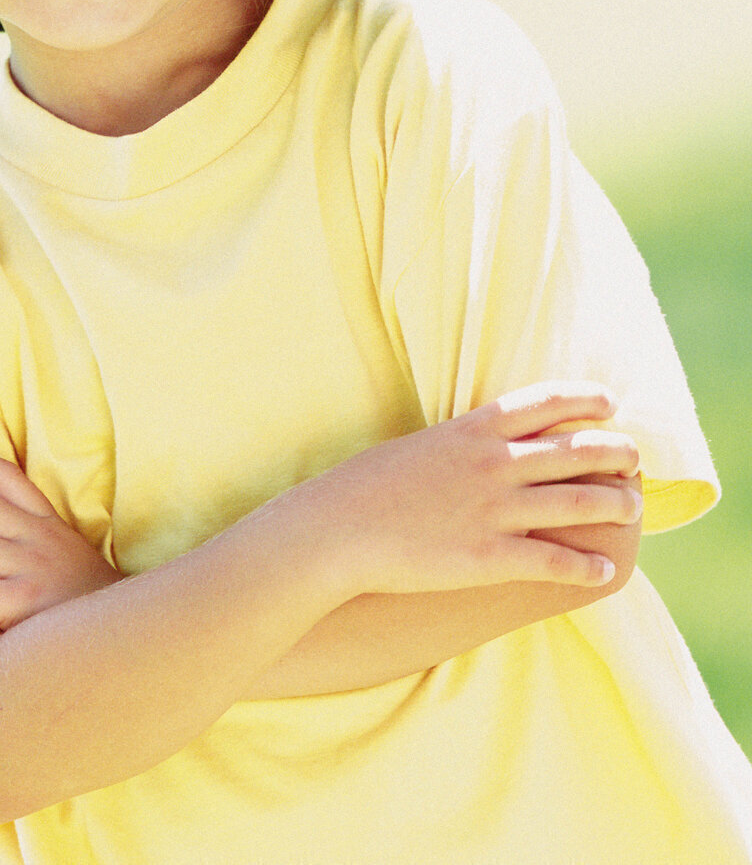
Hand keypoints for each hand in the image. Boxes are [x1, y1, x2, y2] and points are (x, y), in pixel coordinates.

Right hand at [305, 382, 641, 603]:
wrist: (337, 529)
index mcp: (474, 429)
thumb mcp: (422, 445)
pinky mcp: (489, 557)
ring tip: (632, 508)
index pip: (547, 402)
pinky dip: (587, 567)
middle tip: (634, 461)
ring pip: (579, 501)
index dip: (586, 400)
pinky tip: (604, 572)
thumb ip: (464, 442)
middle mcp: (493, 463)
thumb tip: (489, 441)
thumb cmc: (369, 485)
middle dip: (616, 453)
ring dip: (615, 504)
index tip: (610, 405)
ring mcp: (494, 510)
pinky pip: (554, 560)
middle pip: (577, 449)